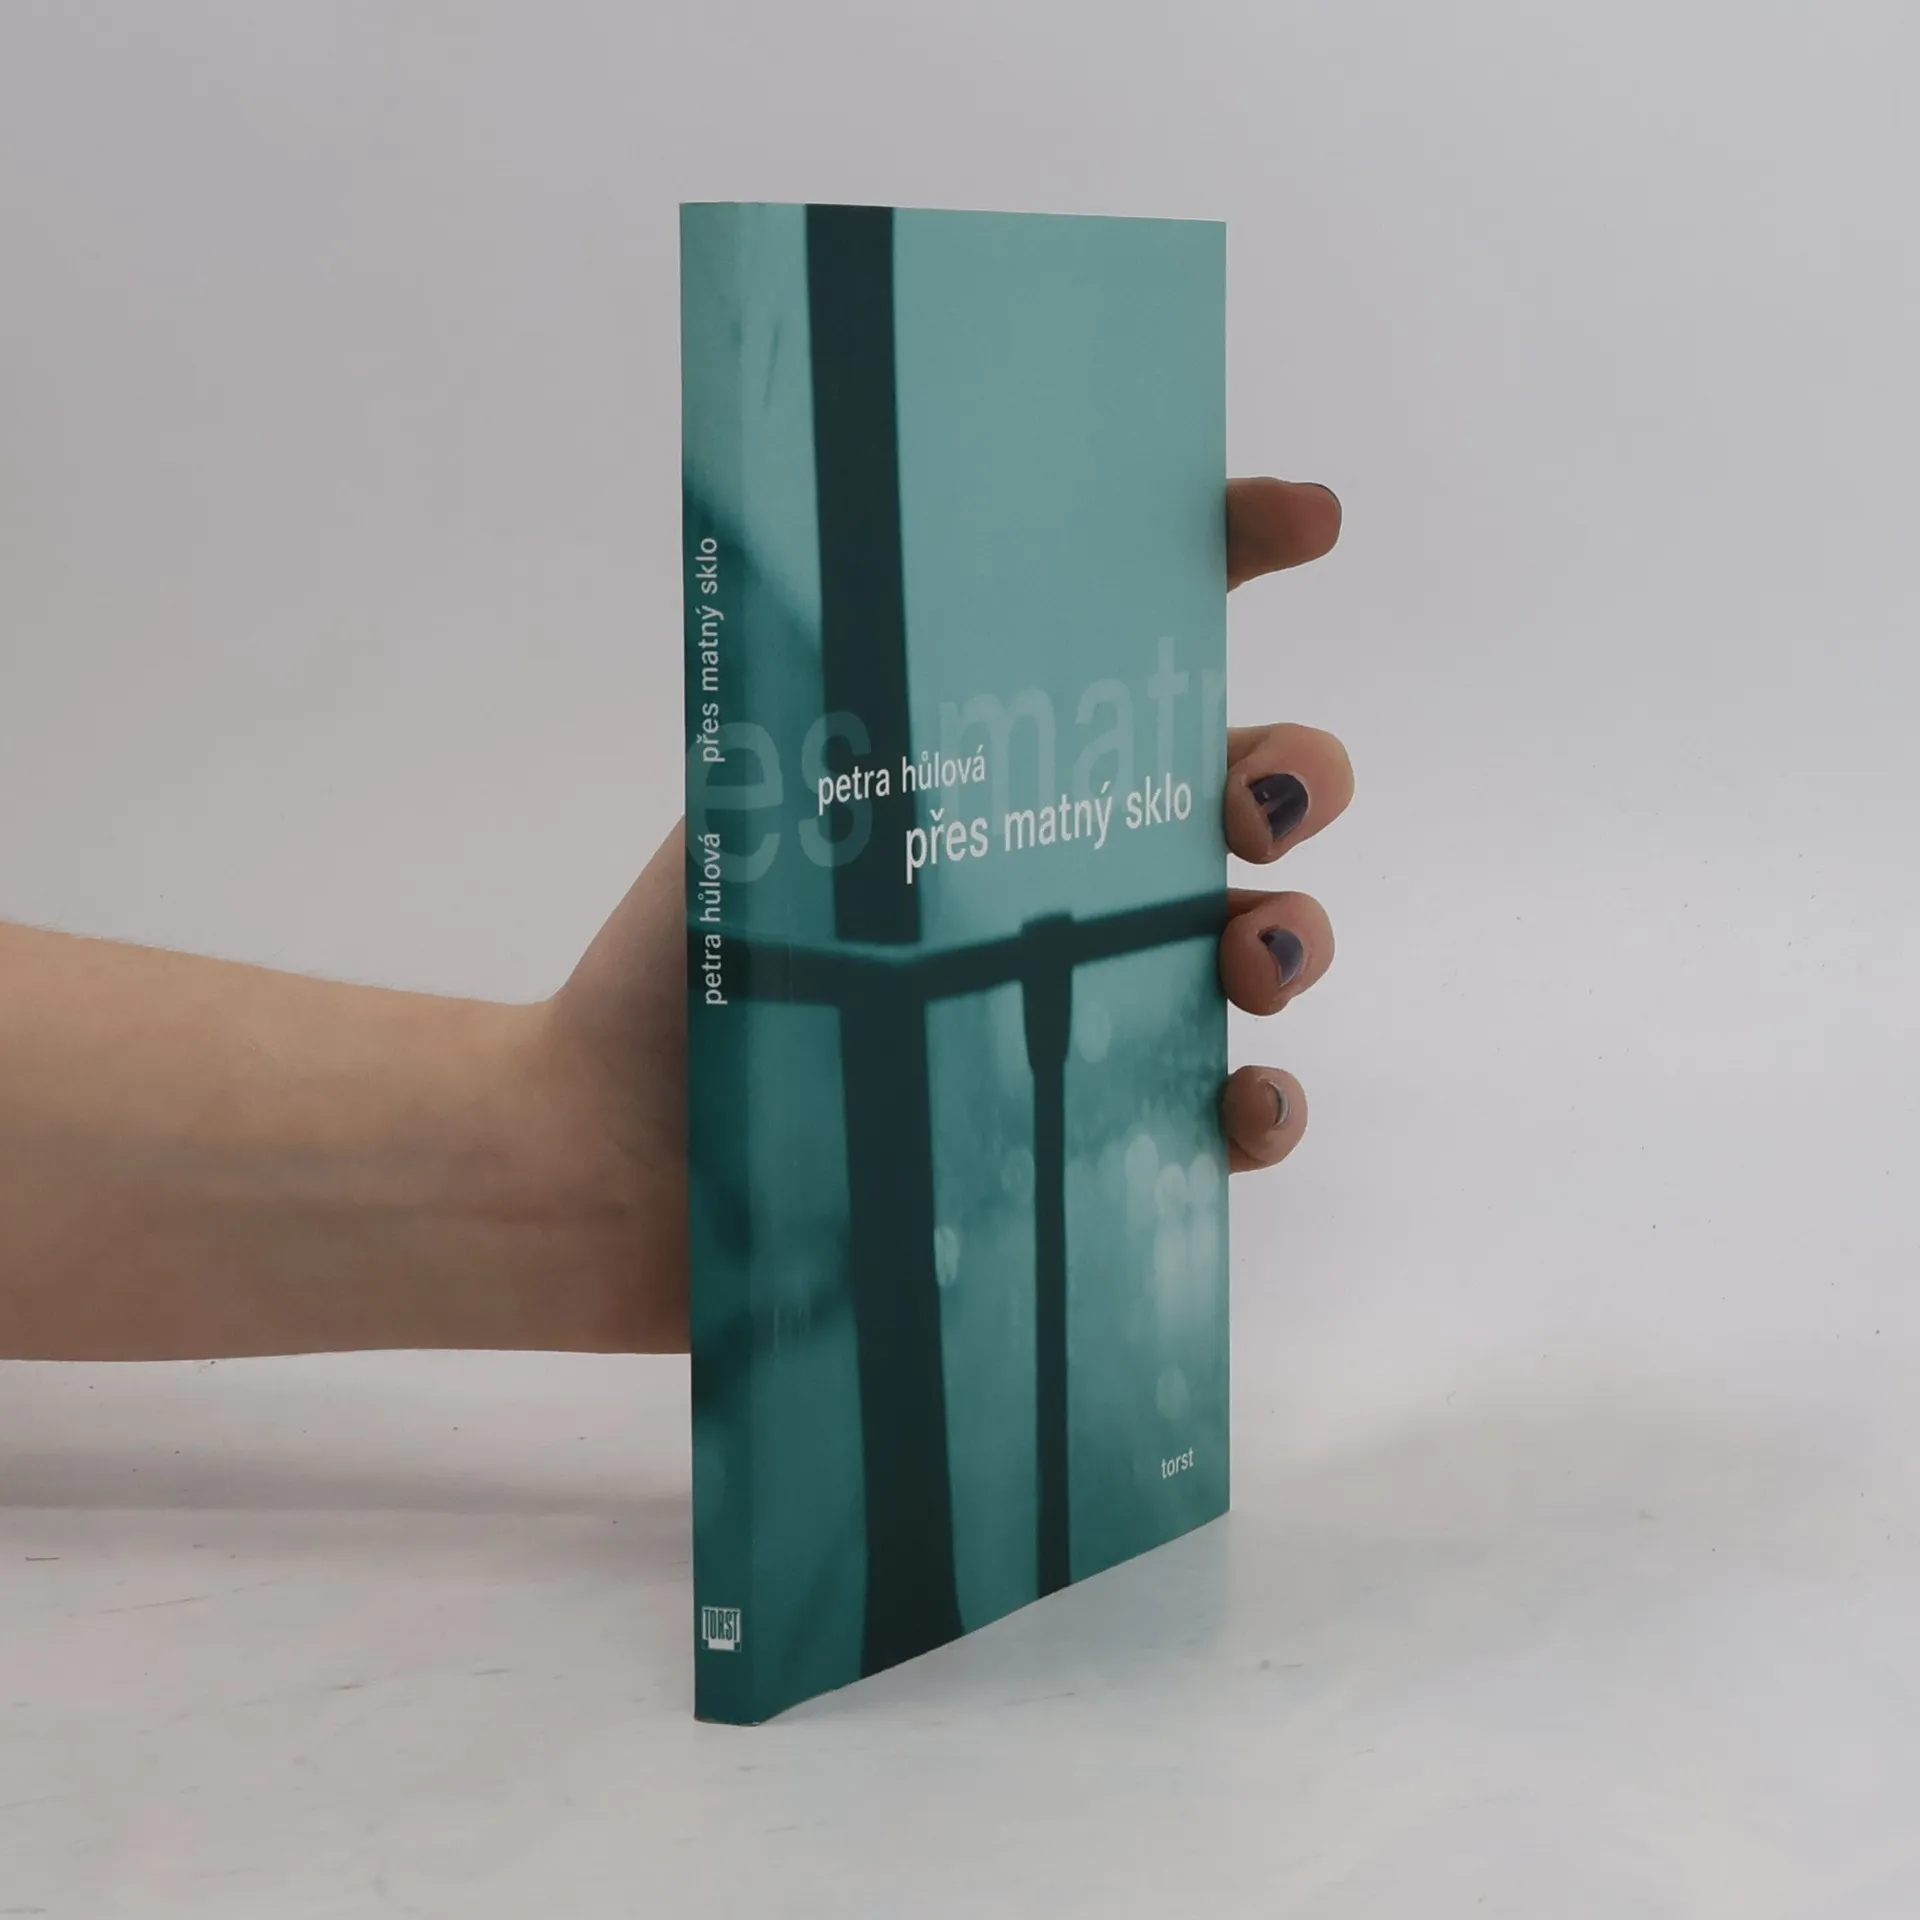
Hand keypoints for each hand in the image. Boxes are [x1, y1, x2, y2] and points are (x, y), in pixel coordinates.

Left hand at [543, 476, 1347, 1350]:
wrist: (616, 1157)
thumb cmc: (681, 965)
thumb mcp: (758, 799)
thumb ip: (857, 700)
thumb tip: (947, 548)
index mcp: (996, 778)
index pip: (1127, 649)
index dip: (1229, 560)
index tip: (1308, 522)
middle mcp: (1059, 883)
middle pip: (1236, 804)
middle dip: (1294, 778)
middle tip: (1253, 804)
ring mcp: (1082, 1010)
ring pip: (1255, 952)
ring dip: (1297, 936)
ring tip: (1256, 952)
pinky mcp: (1084, 1137)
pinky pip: (1217, 1122)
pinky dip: (1264, 1111)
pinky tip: (1245, 1103)